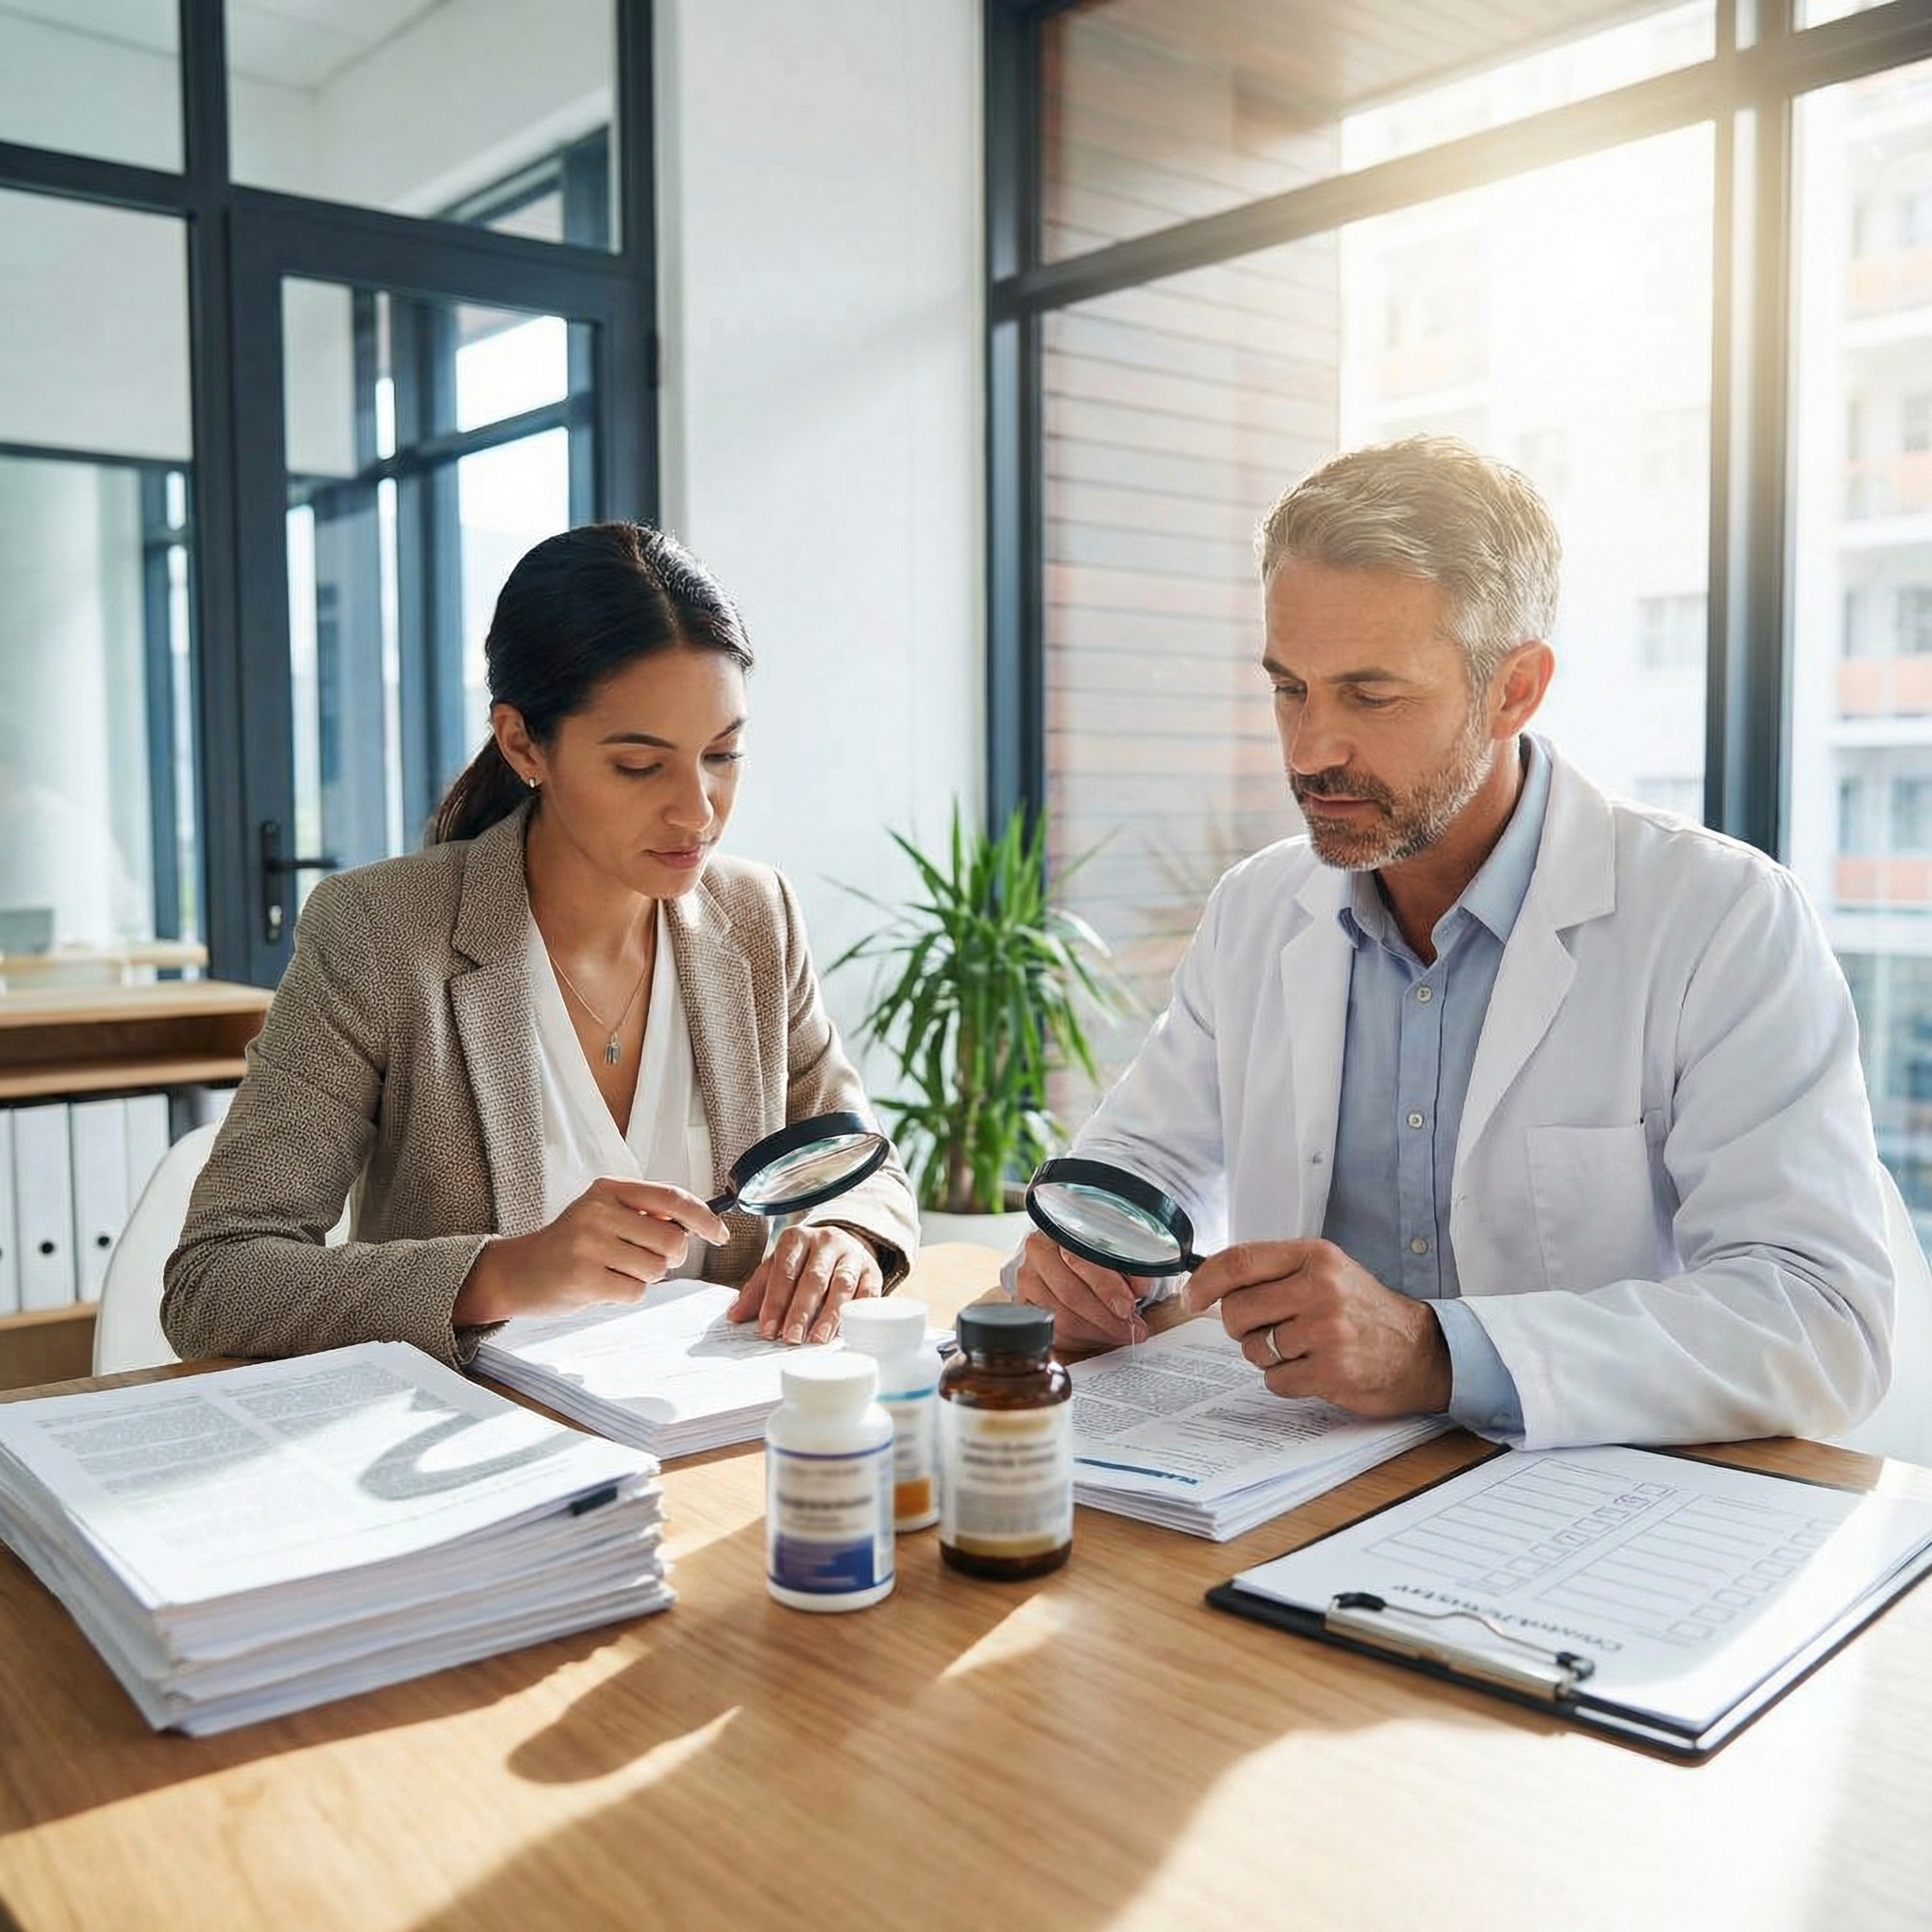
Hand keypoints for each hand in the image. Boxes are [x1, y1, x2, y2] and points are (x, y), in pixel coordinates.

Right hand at [454, 1177, 731, 1324]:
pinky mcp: (584, 1278)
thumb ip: (645, 1212)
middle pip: (672, 1240)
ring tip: (614, 1270)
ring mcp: (589, 1244)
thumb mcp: (603, 1212)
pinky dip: (627, 1294)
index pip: (672, 1197)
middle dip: (670, 1257)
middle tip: (643, 1258)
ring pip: (656, 1268)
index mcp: (609, 1189)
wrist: (518, 1272)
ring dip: (644, 1276)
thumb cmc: (571, 1244)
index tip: (720, 1234)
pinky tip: (601, 1285)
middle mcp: (598, 1211)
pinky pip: (636, 1292)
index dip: (704, 1217)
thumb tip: (698, 1222)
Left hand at [728, 1224, 882, 1343]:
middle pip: (814, 1278)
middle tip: (791, 1338)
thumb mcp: (778, 1267)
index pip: (784, 1270)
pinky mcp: (873, 1270)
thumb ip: (758, 1290)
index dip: (775, 1301)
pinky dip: (858, 1312)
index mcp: (798, 1238)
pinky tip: (846, 1330)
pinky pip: (868, 1292)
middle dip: (801, 1311)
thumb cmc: (805, 1261)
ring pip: (842, 1284)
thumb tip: (735, 1315)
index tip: (768, 1329)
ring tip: (817, 1338)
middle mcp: (826, 1241)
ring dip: (830, 1314)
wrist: (843, 1245)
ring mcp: (853, 1255)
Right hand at [1012, 1230, 1152, 1348]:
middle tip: (1130, 1328)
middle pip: (1070, 1293)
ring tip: (1118, 1333)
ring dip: (1096, 1331)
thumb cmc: (1093, 1252)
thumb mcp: (1115, 1249)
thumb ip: (1129, 1265)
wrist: (1063, 1254)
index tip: (1128, 1306)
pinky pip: (1053, 1330)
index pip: (1081, 1261)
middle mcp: (1038, 1251)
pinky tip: (1097, 1335)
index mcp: (1061, 1228)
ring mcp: (1028, 1278)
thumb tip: (1140, 1287)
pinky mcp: (1026, 1303)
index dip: (1107, 1287)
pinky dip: (1080, 1339)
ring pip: (1061, 1316)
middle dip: (1106, 1317)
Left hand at [1183, 1239, 1451, 1416]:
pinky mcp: (1331, 1371)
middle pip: (1236, 1311)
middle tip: (1267, 1330)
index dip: (1205, 1281)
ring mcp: (1327, 1331)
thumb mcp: (1326, 1271)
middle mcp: (1320, 1288)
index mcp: (1314, 1256)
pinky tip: (1314, 1369)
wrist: (1421, 1351)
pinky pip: (1275, 1380)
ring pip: (1253, 1349)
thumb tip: (1207, 1284)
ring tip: (1303, 1349)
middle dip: (1241, 1328)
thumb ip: (1274, 1273)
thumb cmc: (1363, 1310)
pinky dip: (1286, 1380)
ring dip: (1268, 1356)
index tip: (1191, 1298)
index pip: (1239, 1261)